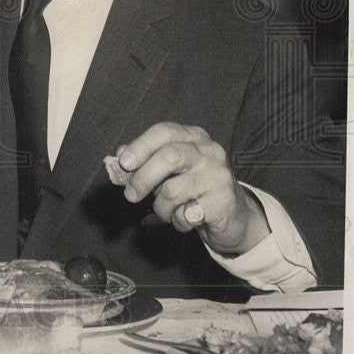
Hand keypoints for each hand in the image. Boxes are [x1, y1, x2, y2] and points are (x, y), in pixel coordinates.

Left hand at [115, 122, 270, 255]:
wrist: (235, 216)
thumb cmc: (193, 188)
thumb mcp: (170, 170)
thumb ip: (145, 160)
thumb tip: (119, 155)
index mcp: (193, 137)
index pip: (164, 132)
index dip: (140, 146)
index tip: (124, 164)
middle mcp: (209, 152)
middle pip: (169, 157)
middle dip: (143, 178)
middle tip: (131, 195)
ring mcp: (218, 176)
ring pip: (173, 191)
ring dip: (161, 207)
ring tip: (166, 211)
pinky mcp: (223, 202)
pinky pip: (186, 214)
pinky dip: (177, 221)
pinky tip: (185, 219)